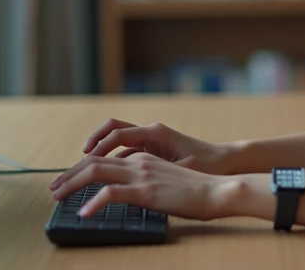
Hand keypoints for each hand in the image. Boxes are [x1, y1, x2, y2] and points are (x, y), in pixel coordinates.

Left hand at [49, 152, 245, 220]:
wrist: (216, 190)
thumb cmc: (194, 191)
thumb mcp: (164, 181)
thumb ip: (143, 183)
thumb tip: (125, 195)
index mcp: (142, 157)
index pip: (103, 158)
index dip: (81, 169)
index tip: (67, 182)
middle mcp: (138, 160)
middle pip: (93, 161)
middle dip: (69, 175)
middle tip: (53, 189)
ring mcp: (141, 174)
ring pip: (96, 171)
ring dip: (72, 183)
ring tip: (58, 196)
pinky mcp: (145, 190)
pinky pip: (111, 194)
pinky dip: (93, 204)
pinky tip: (84, 215)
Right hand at [81, 118, 234, 173]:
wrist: (224, 162)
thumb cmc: (206, 164)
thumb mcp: (180, 167)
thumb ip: (156, 168)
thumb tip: (132, 172)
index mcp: (156, 132)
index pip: (119, 134)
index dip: (100, 146)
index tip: (85, 158)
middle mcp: (151, 131)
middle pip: (114, 130)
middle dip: (94, 142)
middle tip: (80, 157)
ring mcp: (151, 139)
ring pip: (118, 138)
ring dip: (102, 149)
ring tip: (86, 167)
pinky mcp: (152, 149)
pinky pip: (127, 150)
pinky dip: (113, 158)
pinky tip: (106, 174)